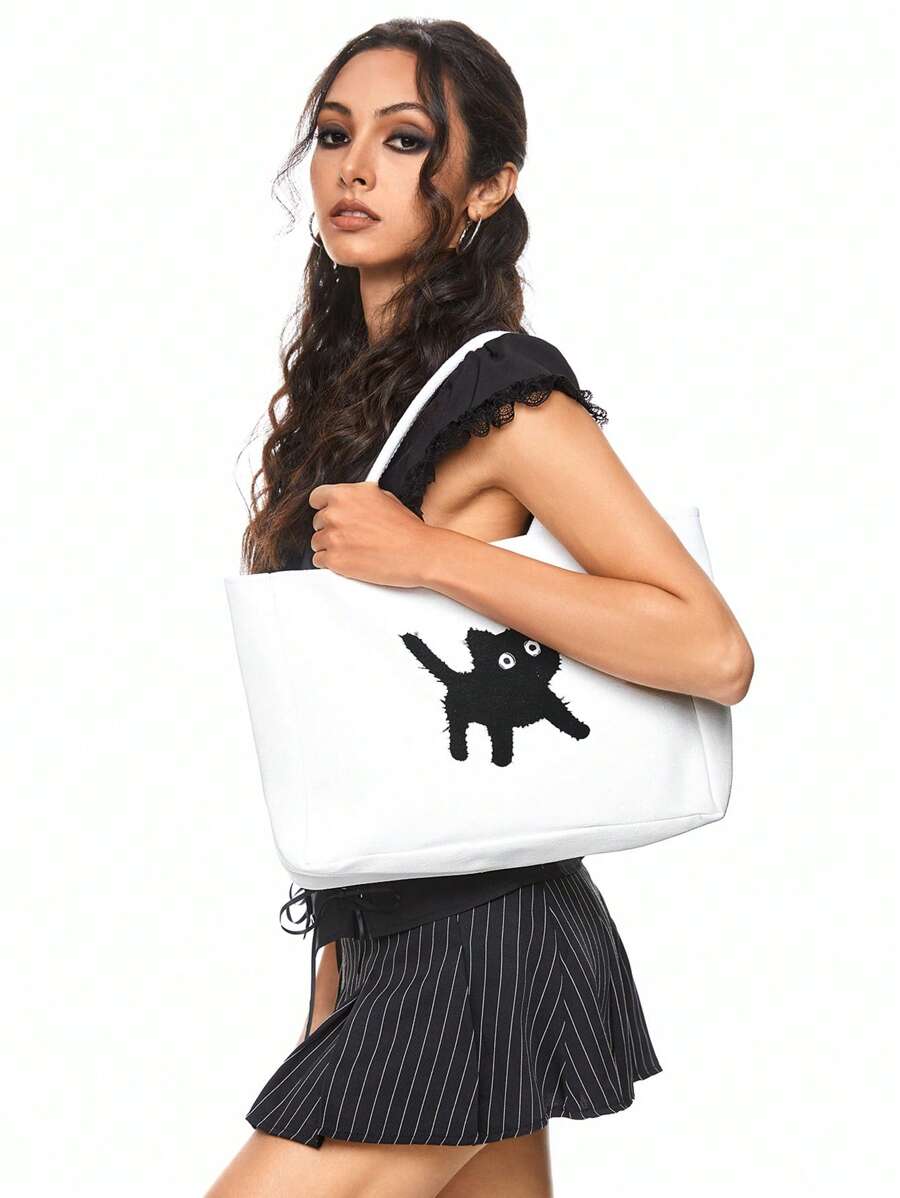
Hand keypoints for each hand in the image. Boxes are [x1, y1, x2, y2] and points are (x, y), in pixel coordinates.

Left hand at [308, 481, 434, 587]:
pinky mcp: (334, 560)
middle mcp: (335, 513)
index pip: (317, 497)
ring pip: (317, 542)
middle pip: (317, 521)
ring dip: (330, 546)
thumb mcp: (383, 497)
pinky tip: (349, 560)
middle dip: (331, 528)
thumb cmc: (406, 529)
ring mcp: (333, 538)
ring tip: (353, 549)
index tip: (329, 512)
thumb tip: (349, 501)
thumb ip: (358, 497)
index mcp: (346, 494)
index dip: (325, 506)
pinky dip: (331, 562)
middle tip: (350, 535)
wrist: (418, 553)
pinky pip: (319, 561)